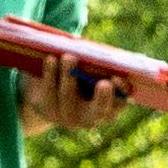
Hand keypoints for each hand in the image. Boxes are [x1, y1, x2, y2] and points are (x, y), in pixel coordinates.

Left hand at [22, 65, 140, 137]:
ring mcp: (66, 116)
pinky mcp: (45, 109)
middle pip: (99, 110)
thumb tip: (95, 49)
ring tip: (69, 56)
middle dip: (103, 97)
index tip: (118, 78)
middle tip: (104, 83)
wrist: (46, 95)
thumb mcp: (91, 72)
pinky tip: (51, 59)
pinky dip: (50, 73)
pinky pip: (48, 91)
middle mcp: (90, 118)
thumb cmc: (79, 77)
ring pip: (68, 95)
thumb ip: (99, 65)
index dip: (121, 91)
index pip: (120, 103)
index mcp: (109, 109)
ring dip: (69, 74)